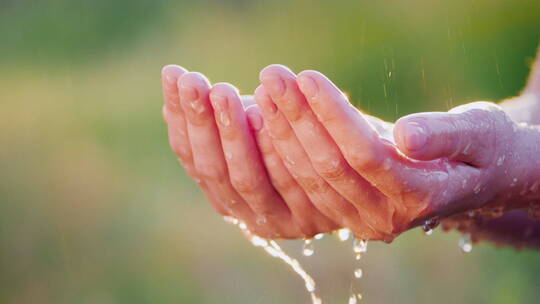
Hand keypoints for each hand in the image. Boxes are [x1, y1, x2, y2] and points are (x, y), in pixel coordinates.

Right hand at [161, 65, 336, 238]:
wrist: (364, 178)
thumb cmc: (300, 141)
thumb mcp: (256, 130)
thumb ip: (222, 124)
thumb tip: (173, 101)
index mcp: (227, 195)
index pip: (192, 158)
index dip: (180, 118)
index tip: (175, 77)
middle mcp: (246, 214)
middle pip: (214, 171)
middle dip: (201, 124)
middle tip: (195, 83)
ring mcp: (277, 221)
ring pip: (244, 178)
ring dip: (232, 134)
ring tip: (222, 92)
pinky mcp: (310, 218)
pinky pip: (285, 183)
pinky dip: (270, 150)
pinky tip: (261, 115)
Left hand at [253, 65, 531, 240]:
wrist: (475, 177)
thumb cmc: (482, 148)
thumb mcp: (480, 133)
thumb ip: (446, 135)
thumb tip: (407, 136)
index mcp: (420, 197)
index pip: (365, 154)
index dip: (333, 116)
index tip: (307, 76)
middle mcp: (385, 217)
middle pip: (330, 166)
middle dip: (297, 118)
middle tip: (273, 76)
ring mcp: (360, 220)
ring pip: (310, 178)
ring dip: (283, 133)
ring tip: (265, 91)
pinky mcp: (343, 213)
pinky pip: (302, 186)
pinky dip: (281, 153)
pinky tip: (265, 120)